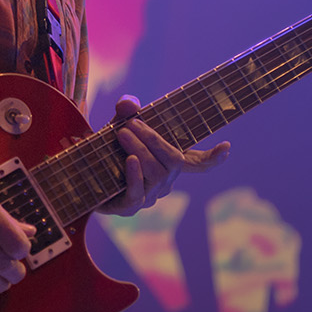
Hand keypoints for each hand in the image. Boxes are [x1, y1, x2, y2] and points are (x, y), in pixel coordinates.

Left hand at [97, 94, 229, 217]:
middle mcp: (165, 183)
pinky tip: (129, 160)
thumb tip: (130, 104)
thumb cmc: (110, 149)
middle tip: (131, 124)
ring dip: (139, 150)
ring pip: (155, 174)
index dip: (213, 158)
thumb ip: (126, 111)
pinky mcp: (131, 207)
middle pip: (173, 161)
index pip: (197, 163)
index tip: (226, 147)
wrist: (85, 176)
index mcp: (169, 164)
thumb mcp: (119, 124)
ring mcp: (150, 197)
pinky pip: (138, 193)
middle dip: (153, 140)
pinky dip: (134, 175)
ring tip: (122, 134)